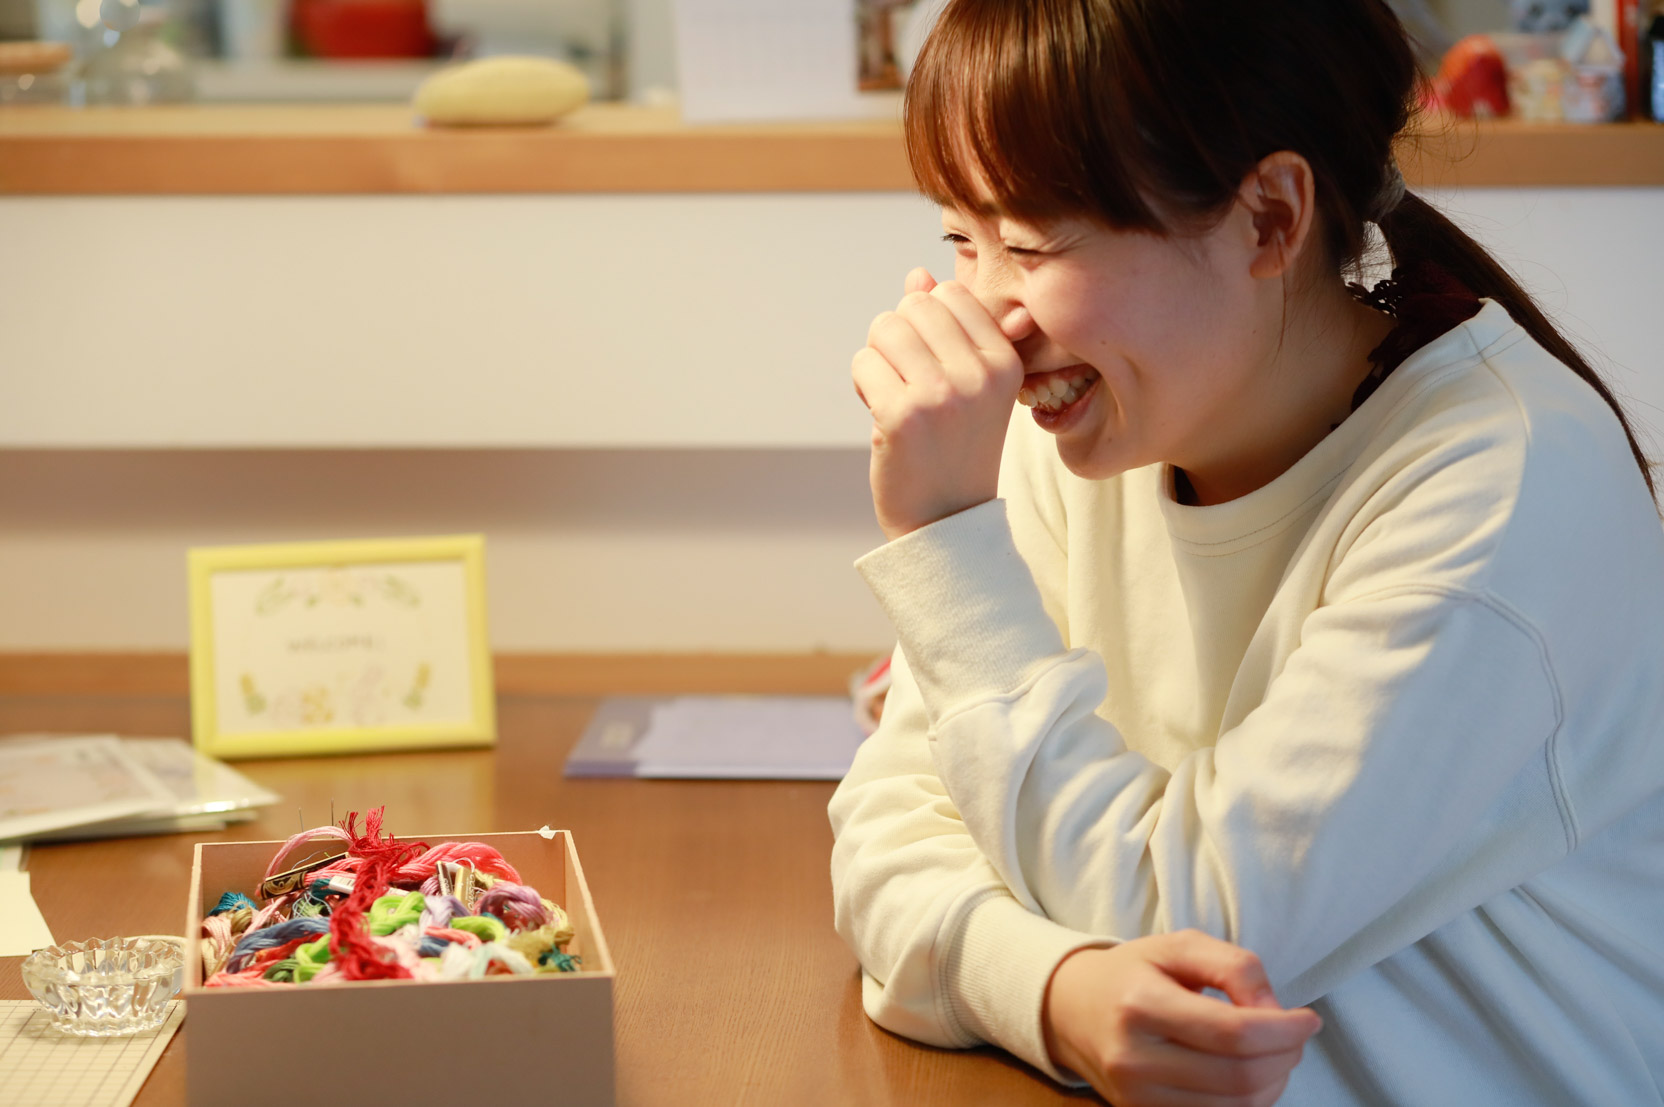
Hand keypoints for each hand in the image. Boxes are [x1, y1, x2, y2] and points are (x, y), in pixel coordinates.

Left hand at [852, 267, 1023, 539]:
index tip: (932, 365)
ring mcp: (942, 395)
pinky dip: (863, 385)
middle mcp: (980, 375)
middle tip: (908, 383)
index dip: (926, 323)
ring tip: (895, 398)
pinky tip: (881, 416)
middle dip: (898, 337)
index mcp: (1005, 362)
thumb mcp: (971, 386)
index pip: (950, 295)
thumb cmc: (954, 449)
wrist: (945, 522)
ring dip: (878, 360)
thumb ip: (950, 327)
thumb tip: (918, 275)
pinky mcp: (903, 416)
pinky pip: (863, 362)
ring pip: (884, 327)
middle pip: (913, 305)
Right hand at [1043, 931, 1321, 1106]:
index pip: (1234, 1033)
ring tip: (1274, 1052)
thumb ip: (1234, 966)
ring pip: (1236, 1106)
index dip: (1285, 1030)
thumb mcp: (1179, 946)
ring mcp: (1137, 1096)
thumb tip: (1275, 1011)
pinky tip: (1250, 1073)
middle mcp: (1135, 1058)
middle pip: (1240, 1076)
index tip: (1308, 1018)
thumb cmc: (1133, 973)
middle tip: (1294, 1035)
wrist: (1072, 1009)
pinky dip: (1249, 1101)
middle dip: (1286, 1056)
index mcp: (1140, 1005)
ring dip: (1274, 1082)